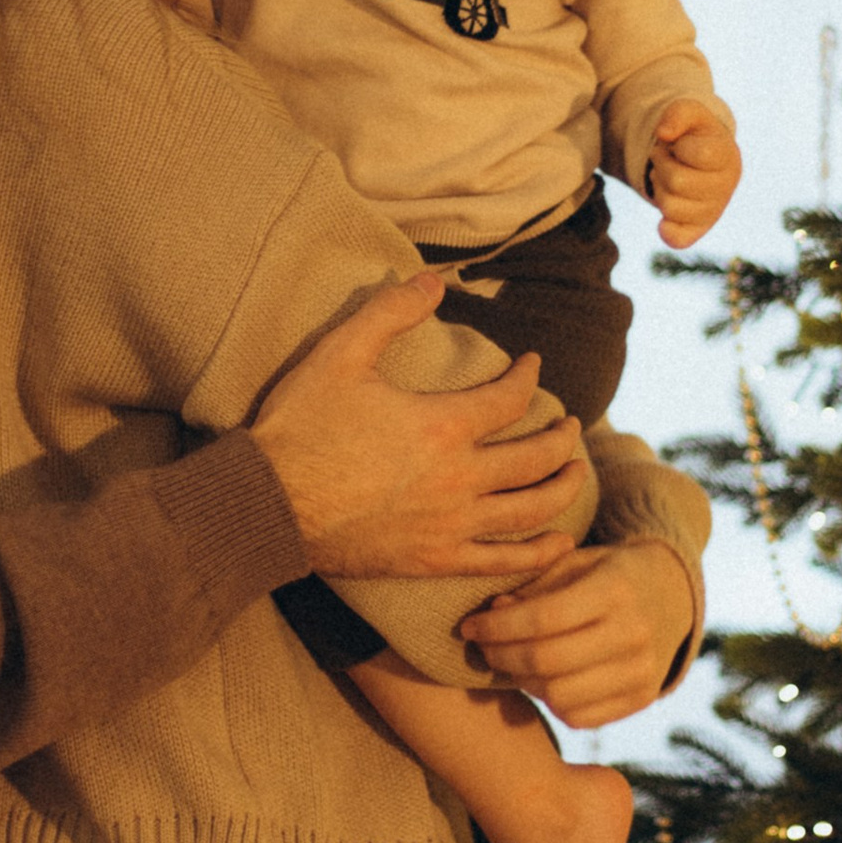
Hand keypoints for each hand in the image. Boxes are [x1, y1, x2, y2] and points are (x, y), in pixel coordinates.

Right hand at [250, 273, 588, 577]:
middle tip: (570, 425)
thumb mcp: (341, 353)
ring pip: (531, 509)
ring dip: (563, 488)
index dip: (528, 376)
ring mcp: (451, 525)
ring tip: (574, 473)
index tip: (532, 365)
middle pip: (536, 456)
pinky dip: (539, 555)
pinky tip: (562, 544)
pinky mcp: (435, 561)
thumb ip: (390, 312)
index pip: (511, 398)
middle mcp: (459, 477)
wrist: (267, 504)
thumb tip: (433, 281)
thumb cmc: (300, 426)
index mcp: (443, 425)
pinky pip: (503, 561)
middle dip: (561, 437)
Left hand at [463, 538, 696, 728]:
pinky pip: (578, 717)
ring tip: (510, 662)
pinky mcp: (641, 699)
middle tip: (481, 648)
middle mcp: (635, 632)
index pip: (543, 617)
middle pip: (546, 661)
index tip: (469, 627)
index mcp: (616, 588)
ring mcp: (643, 671)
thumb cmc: (604, 573)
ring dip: (521, 682)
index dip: (496, 627)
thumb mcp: (573, 561)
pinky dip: (549, 702)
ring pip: (558, 695)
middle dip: (500, 656)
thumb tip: (493, 613)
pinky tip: (541, 679)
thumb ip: (531, 584)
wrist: (670, 594)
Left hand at [646, 102, 740, 249]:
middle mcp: (726, 187)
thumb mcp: (689, 113)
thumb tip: (664, 134)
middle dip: (662, 166)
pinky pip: (678, 239)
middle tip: (666, 159)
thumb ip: (678, 113)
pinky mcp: (699, 230)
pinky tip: (665, 216)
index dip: (679, 147)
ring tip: (669, 178)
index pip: (697, 154)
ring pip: (670, 207)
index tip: (679, 145)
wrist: (702, 159)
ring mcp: (713, 211)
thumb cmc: (695, 135)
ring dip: (660, 188)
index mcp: (727, 156)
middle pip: (677, 181)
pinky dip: (666, 229)